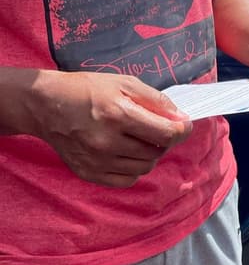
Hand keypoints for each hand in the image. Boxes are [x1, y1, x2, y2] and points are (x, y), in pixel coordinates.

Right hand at [30, 71, 191, 187]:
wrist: (47, 105)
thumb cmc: (88, 89)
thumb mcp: (125, 83)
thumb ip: (156, 101)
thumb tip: (180, 119)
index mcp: (118, 114)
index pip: (165, 133)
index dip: (182, 130)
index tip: (184, 125)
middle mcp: (107, 142)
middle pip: (156, 152)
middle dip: (164, 140)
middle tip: (156, 128)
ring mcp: (96, 161)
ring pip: (143, 168)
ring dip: (150, 154)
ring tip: (139, 138)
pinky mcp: (88, 173)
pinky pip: (126, 180)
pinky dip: (134, 169)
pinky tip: (127, 153)